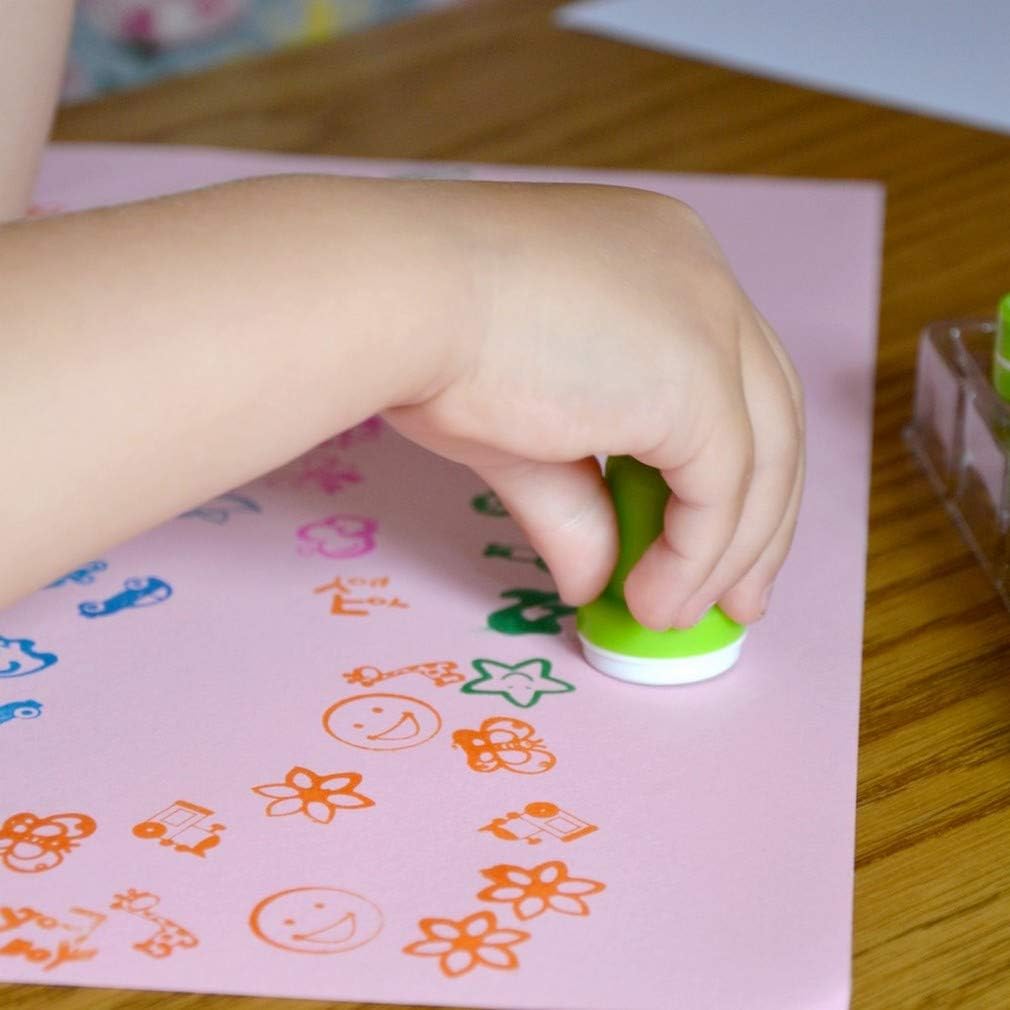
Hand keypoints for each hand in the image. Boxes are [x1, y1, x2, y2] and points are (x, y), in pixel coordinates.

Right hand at [386, 183, 803, 628]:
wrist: (400, 298)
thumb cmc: (437, 339)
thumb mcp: (522, 432)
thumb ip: (576, 504)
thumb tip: (592, 582)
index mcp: (663, 263)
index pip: (731, 376)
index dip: (735, 466)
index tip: (714, 540)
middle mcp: (702, 279)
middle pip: (771, 417)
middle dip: (759, 521)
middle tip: (735, 601)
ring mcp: (709, 324)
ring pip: (764, 460)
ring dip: (728, 556)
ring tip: (673, 617)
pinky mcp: (698, 381)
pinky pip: (721, 493)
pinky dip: (696, 560)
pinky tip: (653, 603)